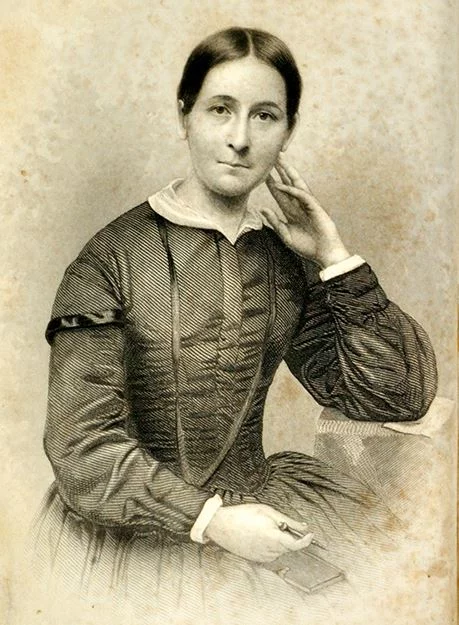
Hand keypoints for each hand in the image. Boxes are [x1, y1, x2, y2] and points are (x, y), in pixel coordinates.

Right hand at [204, 503, 313, 562]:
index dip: (306, 540)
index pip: (297, 545)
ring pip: (279, 550)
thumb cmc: (244, 515)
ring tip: (264, 528)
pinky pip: (270, 554)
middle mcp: (269, 551)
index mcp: (274, 538)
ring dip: (279, 541)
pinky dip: (271, 546)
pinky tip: (259, 535)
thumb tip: (303, 527)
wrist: (222, 525)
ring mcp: (261, 557)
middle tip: (278, 522)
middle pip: (288, 546)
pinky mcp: (255, 559)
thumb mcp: (268, 511)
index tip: (310, 534)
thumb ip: (288, 521)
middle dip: (288, 535)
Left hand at [261, 153, 350, 267]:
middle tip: (273, 157)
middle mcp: (299, 206)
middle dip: (281, 171)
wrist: (324, 254)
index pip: (280, 195)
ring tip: (280, 160)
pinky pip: (302, 195)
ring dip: (288, 172)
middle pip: (289, 184)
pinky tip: (282, 184)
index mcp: (292, 213)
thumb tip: (263, 209)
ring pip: (297, 185)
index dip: (272, 184)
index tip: (263, 174)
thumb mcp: (286, 235)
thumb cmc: (307, 247)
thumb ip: (275, 222)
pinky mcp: (315, 207)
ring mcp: (308, 205)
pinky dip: (292, 190)